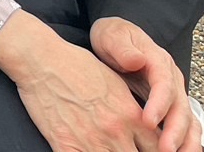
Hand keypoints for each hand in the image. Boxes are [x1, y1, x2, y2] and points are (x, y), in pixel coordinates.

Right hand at [0, 12, 161, 151]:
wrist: (41, 60)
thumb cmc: (76, 64)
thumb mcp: (115, 82)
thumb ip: (133, 108)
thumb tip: (147, 124)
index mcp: (131, 115)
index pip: (161, 148)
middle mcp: (116, 132)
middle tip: (130, 151)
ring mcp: (91, 141)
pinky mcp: (65, 145)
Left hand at [92, 18, 200, 151]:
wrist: (117, 37)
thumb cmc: (114, 37)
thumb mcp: (113, 36)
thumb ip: (122, 48)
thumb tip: (136, 60)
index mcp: (159, 61)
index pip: (164, 85)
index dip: (159, 104)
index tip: (147, 121)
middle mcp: (171, 80)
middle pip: (180, 107)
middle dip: (174, 130)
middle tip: (164, 149)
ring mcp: (173, 94)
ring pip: (188, 120)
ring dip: (184, 140)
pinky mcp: (169, 105)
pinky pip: (183, 125)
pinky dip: (183, 140)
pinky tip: (175, 151)